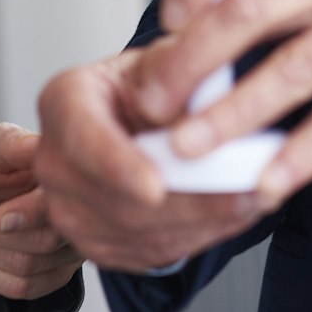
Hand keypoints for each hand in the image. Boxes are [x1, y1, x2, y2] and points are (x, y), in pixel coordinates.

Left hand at [0, 124, 82, 300]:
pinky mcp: (54, 272)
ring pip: (27, 268)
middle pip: (41, 241)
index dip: (28, 215)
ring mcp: (68, 248)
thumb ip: (16, 146)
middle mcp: (76, 215)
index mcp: (67, 178)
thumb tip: (39, 148)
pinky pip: (23, 288)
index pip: (57, 204)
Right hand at [34, 48, 271, 272]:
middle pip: (118, 199)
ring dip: (205, 220)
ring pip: (142, 232)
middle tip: (247, 190)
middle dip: (190, 200)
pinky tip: (235, 212)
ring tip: (256, 198)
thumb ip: (175, 67)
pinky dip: (201, 235)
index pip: (84, 138)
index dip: (118, 166)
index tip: (155, 187)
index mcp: (64, 102)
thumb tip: (201, 81)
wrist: (131, 123)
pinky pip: (153, 252)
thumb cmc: (144, 87)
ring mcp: (70, 210)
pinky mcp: (97, 246)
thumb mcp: (159, 59)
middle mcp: (55, 162)